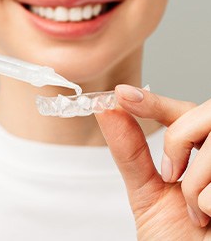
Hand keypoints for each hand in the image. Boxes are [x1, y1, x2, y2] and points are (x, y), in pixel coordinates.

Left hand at [96, 85, 210, 239]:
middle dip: (178, 138)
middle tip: (170, 174)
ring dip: (195, 181)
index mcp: (197, 154)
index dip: (152, 100)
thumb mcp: (148, 192)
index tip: (122, 94)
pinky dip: (209, 200)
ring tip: (198, 211)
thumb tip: (106, 111)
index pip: (181, 112)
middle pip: (204, 113)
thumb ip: (129, 151)